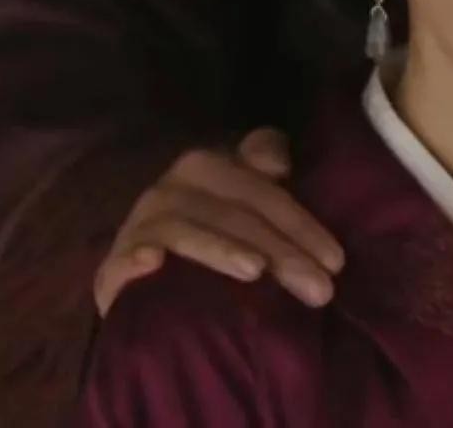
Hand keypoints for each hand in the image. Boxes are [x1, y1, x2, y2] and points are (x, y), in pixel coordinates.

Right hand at [94, 128, 344, 315]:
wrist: (143, 272)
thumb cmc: (207, 235)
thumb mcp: (240, 206)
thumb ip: (263, 177)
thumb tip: (280, 163)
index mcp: (211, 168)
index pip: (263, 191)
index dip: (301, 222)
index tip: (336, 261)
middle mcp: (175, 185)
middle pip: (237, 213)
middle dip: (282, 251)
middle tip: (319, 288)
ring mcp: (144, 220)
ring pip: (190, 230)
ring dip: (222, 249)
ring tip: (255, 271)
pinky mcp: (116, 258)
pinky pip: (126, 254)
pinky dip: (138, 257)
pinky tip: (152, 265)